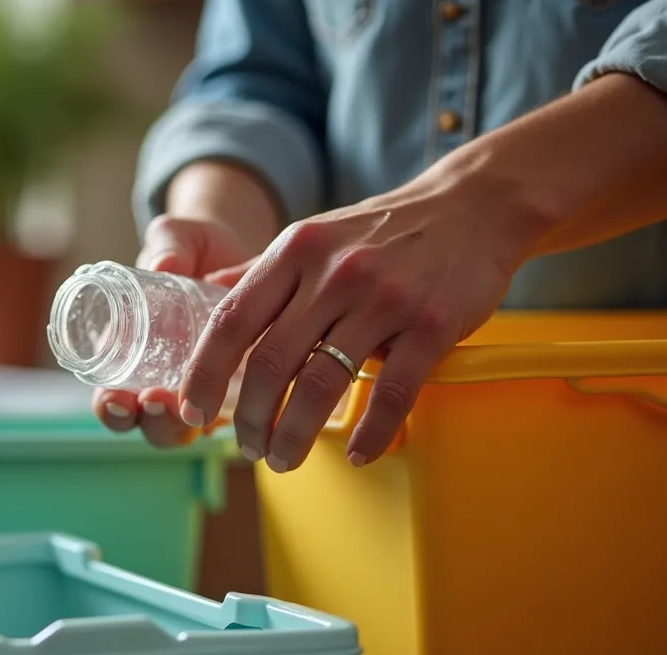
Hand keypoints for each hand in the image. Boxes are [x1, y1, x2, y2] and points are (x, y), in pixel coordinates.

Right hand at [92, 214, 254, 446]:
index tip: (118, 399)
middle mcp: (159, 378)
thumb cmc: (195, 247)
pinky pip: (231, 416)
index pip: (111, 395)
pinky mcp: (235, 386)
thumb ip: (169, 246)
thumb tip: (165, 264)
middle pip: (147, 423)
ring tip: (190, 411)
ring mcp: (198, 387)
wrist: (241, 251)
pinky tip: (241, 406)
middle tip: (156, 403)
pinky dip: (233, 419)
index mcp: (129, 351)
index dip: (109, 407)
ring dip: (185, 427)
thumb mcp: (177, 238)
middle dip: (151, 422)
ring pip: (186, 429)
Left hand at [176, 172, 549, 469]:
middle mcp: (334, 272)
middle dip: (250, 419)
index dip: (204, 372)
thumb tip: (200, 300)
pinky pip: (393, 392)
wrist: (473, 207)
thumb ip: (259, 273)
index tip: (193, 410)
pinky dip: (370, 433)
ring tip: (284, 459)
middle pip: (270, 362)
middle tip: (248, 447)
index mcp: (295, 250)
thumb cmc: (382, 231)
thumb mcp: (312, 237)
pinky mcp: (432, 324)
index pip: (231, 318)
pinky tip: (358, 454)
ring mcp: (385, 298)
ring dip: (295, 436)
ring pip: (322, 385)